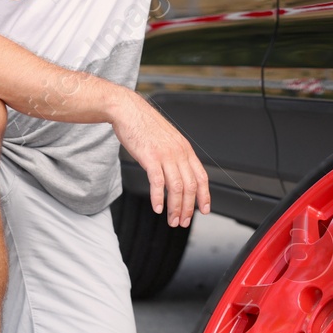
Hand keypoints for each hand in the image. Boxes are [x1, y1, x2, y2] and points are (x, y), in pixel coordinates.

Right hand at [108, 89, 209, 227]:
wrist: (128, 110)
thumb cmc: (144, 125)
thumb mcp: (167, 140)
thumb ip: (174, 155)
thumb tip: (178, 174)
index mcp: (184, 149)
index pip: (201, 176)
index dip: (204, 196)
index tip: (204, 210)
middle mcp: (178, 152)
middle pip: (189, 186)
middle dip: (188, 208)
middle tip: (183, 221)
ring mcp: (165, 155)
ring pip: (176, 187)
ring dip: (175, 207)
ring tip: (171, 220)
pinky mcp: (150, 157)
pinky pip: (158, 182)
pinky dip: (158, 197)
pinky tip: (157, 208)